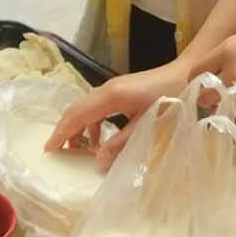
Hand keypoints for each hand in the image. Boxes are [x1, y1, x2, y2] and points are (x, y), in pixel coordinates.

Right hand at [47, 57, 189, 164]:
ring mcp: (113, 88)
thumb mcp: (146, 123)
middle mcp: (107, 89)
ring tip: (77, 150)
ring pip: (86, 108)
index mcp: (110, 96)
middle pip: (77, 109)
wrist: (186, 74)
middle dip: (65, 130)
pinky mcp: (120, 91)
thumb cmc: (169, 98)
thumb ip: (121, 142)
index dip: (62, 133)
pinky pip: (98, 107)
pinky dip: (92, 123)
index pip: (77, 115)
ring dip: (79, 128)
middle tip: (56, 152)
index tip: (49, 149)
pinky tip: (99, 140)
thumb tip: (98, 161)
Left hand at [190, 19, 235, 115]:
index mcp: (230, 50)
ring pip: (226, 111)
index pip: (197, 72)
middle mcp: (235, 74)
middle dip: (209, 97)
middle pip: (205, 97)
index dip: (198, 79)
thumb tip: (222, 71)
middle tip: (219, 95)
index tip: (202, 82)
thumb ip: (234, 54)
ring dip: (229, 107)